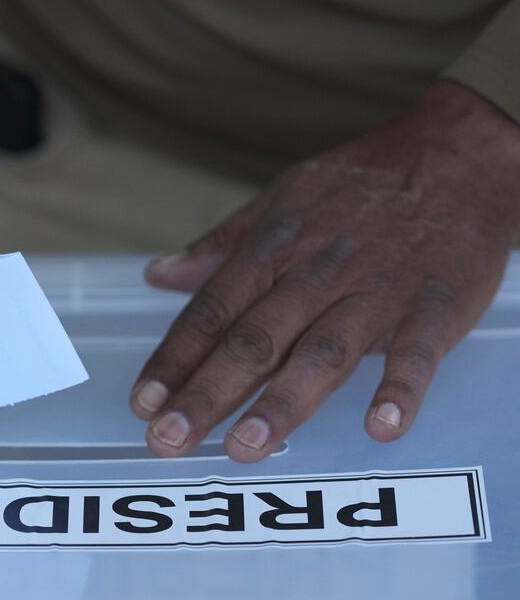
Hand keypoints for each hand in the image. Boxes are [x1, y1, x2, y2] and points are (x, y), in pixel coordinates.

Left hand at [131, 80, 519, 461]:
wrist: (457, 153)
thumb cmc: (359, 185)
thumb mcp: (279, 201)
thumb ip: (219, 247)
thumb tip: (159, 274)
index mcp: (273, 250)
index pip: (211, 312)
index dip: (174, 359)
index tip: (142, 402)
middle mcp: (315, 273)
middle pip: (253, 340)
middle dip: (207, 392)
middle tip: (168, 440)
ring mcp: (375, 291)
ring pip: (321, 351)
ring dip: (283, 401)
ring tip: (244, 446)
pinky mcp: (434, 306)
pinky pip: (417, 352)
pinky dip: (400, 389)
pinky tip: (381, 427)